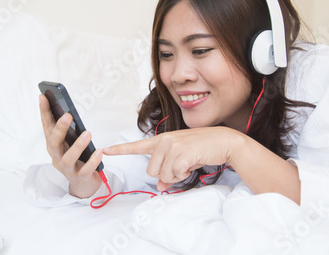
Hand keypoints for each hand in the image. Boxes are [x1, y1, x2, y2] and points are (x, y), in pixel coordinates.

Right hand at [39, 94, 102, 197]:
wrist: (82, 184)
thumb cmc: (76, 157)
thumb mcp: (69, 142)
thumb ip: (67, 129)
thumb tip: (66, 109)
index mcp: (53, 145)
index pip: (46, 126)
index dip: (44, 112)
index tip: (43, 96)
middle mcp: (57, 156)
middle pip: (54, 142)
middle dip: (60, 128)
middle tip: (68, 115)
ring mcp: (67, 169)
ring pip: (68, 158)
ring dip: (77, 145)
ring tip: (88, 133)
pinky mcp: (79, 178)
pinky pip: (85, 171)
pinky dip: (92, 162)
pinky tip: (99, 152)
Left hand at [103, 127, 242, 190]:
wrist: (224, 142)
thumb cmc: (202, 150)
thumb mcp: (182, 161)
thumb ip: (168, 171)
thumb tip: (160, 187)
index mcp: (161, 140)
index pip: (137, 146)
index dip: (119, 149)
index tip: (105, 150)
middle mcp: (164, 140)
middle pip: (151, 171)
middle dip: (166, 175)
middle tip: (181, 167)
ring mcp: (172, 145)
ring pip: (162, 175)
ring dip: (176, 176)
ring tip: (188, 164)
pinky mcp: (181, 152)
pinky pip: (175, 174)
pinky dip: (184, 174)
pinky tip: (193, 164)